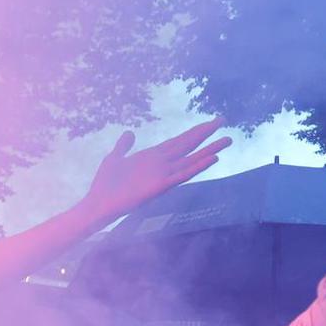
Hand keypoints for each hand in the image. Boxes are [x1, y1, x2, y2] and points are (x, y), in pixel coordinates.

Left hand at [81, 118, 230, 221]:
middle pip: (188, 146)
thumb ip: (123, 146)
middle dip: (205, 134)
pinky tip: (212, 159)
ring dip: (209, 150)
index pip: (178, 141)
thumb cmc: (105, 185)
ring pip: (191, 159)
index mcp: (152, 157)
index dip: (193, 131)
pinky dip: (197, 167)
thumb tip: (130, 133)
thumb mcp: (114, 159)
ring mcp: (162, 176)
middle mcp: (161, 165)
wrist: (98, 204)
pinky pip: (182, 176)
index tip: (209, 122)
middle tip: (223, 121)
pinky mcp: (160, 187)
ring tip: (227, 139)